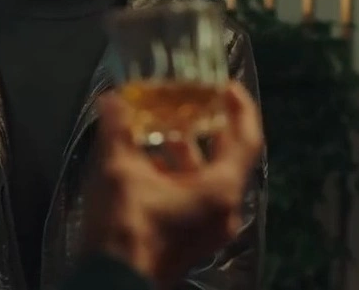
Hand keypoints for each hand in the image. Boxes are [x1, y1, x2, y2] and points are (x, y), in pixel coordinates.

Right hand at [82, 83, 263, 288]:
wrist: (114, 279)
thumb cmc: (126, 224)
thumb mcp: (119, 169)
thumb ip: (117, 129)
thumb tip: (111, 99)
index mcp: (219, 190)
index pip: (247, 141)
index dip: (240, 109)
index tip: (227, 87)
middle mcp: (223, 211)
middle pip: (226, 160)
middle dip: (207, 131)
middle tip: (191, 105)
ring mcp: (209, 230)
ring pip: (206, 181)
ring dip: (186, 155)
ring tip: (159, 133)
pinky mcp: (191, 241)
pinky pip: (194, 200)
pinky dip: (177, 178)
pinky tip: (147, 165)